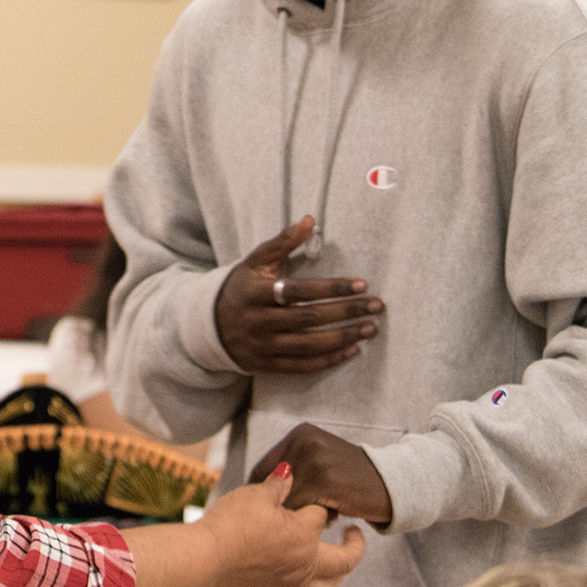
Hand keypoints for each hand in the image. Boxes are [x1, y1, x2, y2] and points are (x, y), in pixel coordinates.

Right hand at [194, 463, 366, 586]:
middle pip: (344, 560)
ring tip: (337, 564)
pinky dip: (305, 582)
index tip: (312, 493)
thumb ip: (277, 483)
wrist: (204, 557)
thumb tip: (289, 470)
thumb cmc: (231, 524)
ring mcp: (289, 581)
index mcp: (304, 535)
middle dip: (355, 546)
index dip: (316, 500)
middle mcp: (304, 562)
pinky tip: (296, 571)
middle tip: (355, 533)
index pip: (321, 514)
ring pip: (327, 586)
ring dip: (337, 575)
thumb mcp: (255, 494)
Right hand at [214, 216, 382, 373]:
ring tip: (370, 328)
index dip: (331, 288)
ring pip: (309, 345)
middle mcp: (258, 321)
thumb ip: (282, 242)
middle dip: (346, 312)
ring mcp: (262, 346)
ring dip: (344, 337)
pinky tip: (352, 350)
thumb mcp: (256, 263)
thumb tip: (310, 220)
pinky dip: (329, 360)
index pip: (298, 291)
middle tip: (376, 306)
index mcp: (256, 292)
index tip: (361, 284)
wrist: (210, 325)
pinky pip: (303, 366)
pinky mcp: (267, 365)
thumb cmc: (242, 288)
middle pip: (308, 318)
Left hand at [249, 423, 393, 526]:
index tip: (266, 513)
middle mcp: (304, 441)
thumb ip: (291, 469)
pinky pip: (302, 508)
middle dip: (280, 506)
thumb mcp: (319, 460)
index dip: (262, 495)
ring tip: (320, 512)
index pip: (263, 469)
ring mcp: (315, 458)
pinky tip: (332, 514)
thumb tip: (254, 491)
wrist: (392, 482)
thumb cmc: (351, 477)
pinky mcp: (326, 479)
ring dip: (297, 514)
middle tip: (295, 518)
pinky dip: (312, 518)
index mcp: (299, 434)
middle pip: (271, 486)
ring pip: (286, 499)